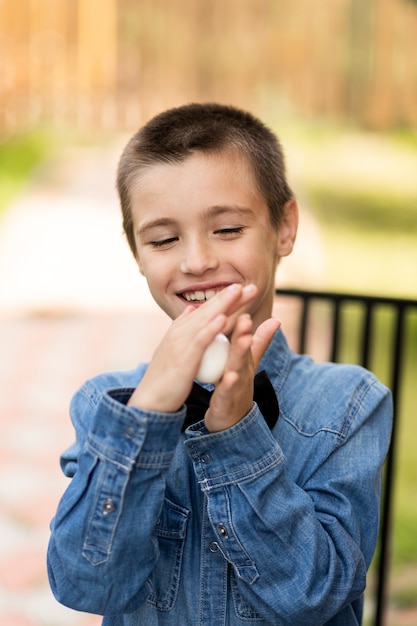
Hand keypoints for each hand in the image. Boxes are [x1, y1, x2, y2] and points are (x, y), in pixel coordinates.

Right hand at [128, 284, 261, 412]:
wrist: (150, 401)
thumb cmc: (164, 378)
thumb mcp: (173, 349)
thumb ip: (183, 329)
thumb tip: (190, 309)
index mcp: (179, 331)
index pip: (205, 310)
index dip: (223, 298)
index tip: (240, 288)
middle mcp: (179, 332)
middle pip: (207, 310)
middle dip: (228, 296)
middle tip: (248, 285)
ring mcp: (180, 344)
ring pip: (205, 320)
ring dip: (223, 304)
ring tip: (238, 291)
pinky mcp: (183, 358)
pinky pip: (199, 341)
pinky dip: (211, 328)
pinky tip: (223, 319)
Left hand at [204, 315, 280, 431]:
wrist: (230, 421)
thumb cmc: (237, 385)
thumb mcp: (249, 362)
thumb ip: (260, 342)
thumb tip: (276, 319)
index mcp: (242, 359)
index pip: (243, 338)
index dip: (245, 324)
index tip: (245, 306)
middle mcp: (242, 370)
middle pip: (244, 351)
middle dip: (245, 335)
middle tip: (246, 318)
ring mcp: (236, 386)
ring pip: (237, 368)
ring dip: (240, 355)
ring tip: (242, 341)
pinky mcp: (227, 401)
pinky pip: (227, 392)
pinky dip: (229, 384)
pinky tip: (229, 376)